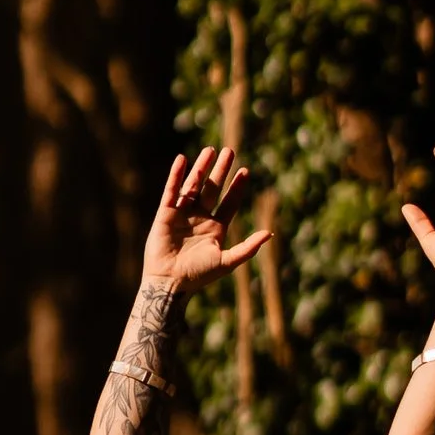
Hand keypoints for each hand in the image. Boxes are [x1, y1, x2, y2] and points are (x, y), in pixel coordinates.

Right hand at [141, 143, 272, 292]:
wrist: (170, 283)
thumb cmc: (199, 276)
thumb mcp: (227, 261)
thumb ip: (248, 248)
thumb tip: (269, 233)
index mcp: (216, 228)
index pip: (229, 203)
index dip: (237, 187)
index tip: (245, 171)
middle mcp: (200, 218)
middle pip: (212, 189)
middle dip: (221, 171)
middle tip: (229, 151)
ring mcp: (182, 214)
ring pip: (193, 186)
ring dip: (201, 168)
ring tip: (210, 150)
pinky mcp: (165, 214)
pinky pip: (171, 191)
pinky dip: (176, 175)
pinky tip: (182, 160)